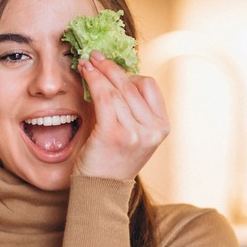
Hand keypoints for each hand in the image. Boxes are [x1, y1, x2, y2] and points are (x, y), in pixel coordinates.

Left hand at [74, 50, 169, 180]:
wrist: (99, 191)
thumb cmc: (111, 160)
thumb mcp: (131, 133)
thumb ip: (129, 108)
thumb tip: (113, 73)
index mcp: (161, 127)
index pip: (149, 87)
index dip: (128, 73)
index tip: (110, 65)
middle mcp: (153, 129)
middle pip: (131, 85)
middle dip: (110, 67)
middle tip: (95, 55)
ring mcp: (136, 132)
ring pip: (116, 90)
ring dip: (99, 71)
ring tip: (86, 62)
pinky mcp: (115, 134)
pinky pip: (104, 97)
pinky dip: (94, 79)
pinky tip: (84, 71)